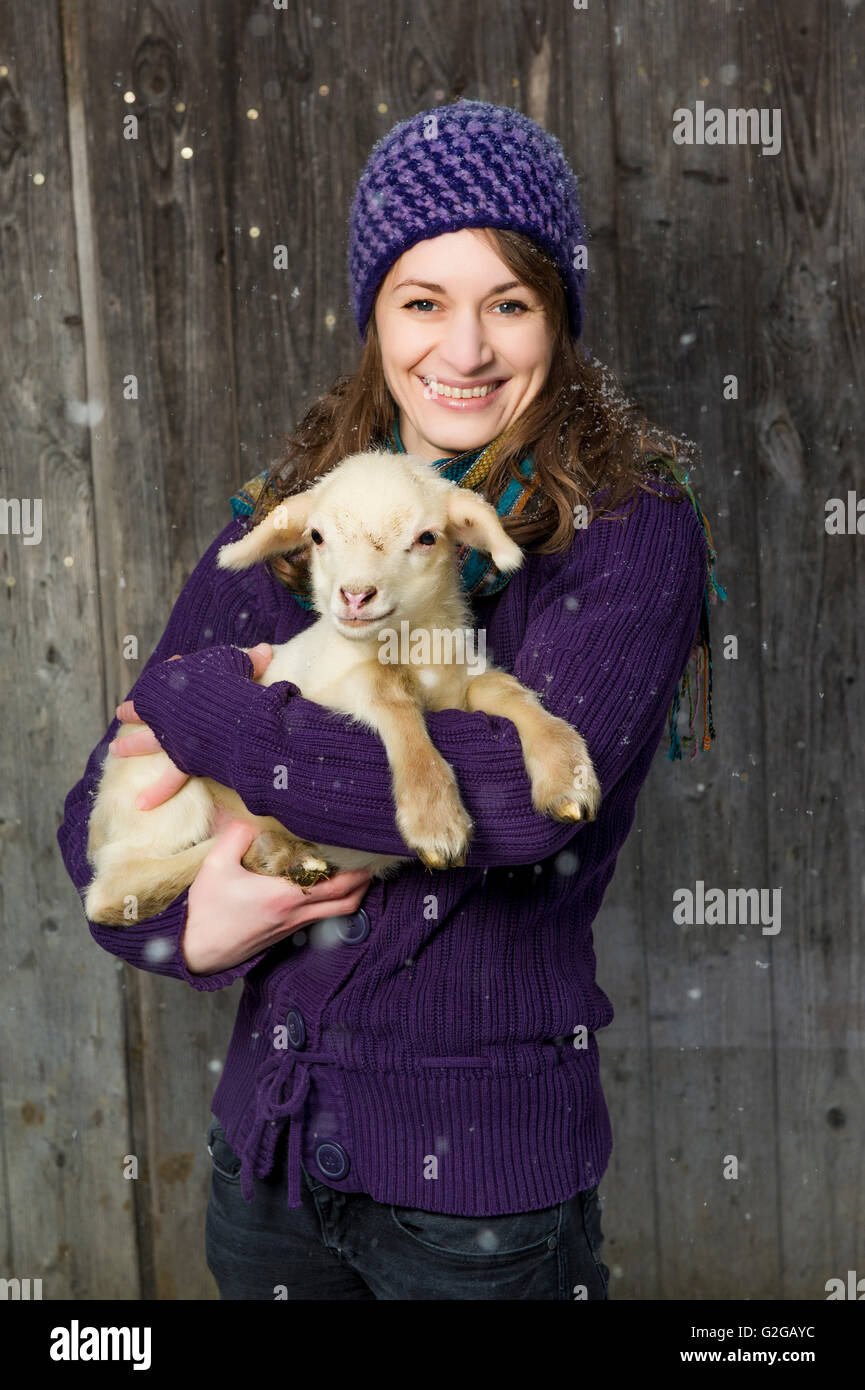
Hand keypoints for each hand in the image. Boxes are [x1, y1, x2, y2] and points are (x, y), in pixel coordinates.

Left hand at [110, 643, 273, 809]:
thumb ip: (248, 660)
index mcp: (175, 683)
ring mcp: (172, 736)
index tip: (160, 675)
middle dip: (132, 712)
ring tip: (114, 751)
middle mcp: (166, 710)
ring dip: (129, 747)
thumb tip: (266, 650)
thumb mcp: (240, 666)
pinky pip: (171, 779)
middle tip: (120, 714)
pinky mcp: (185, 759)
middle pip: (144, 711)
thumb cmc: (236, 686)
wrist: (233, 717)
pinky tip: (142, 804)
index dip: (165, 676)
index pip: (164, 679)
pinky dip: (158, 792)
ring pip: (146, 743)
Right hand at [183, 819, 372, 973]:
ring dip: (353, 892)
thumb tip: (255, 817)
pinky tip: (327, 885)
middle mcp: (297, 913)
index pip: (336, 883)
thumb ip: (237, 835)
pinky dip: (334, 901)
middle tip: (370, 857)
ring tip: (355, 869)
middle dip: (364, 879)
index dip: (357, 867)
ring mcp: (294, 925)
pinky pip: (322, 916)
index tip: (364, 847)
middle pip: (348, 900)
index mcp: (286, 896)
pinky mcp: (287, 932)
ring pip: (339, 912)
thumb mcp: (216, 865)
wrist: (198, 950)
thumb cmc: (208, 910)